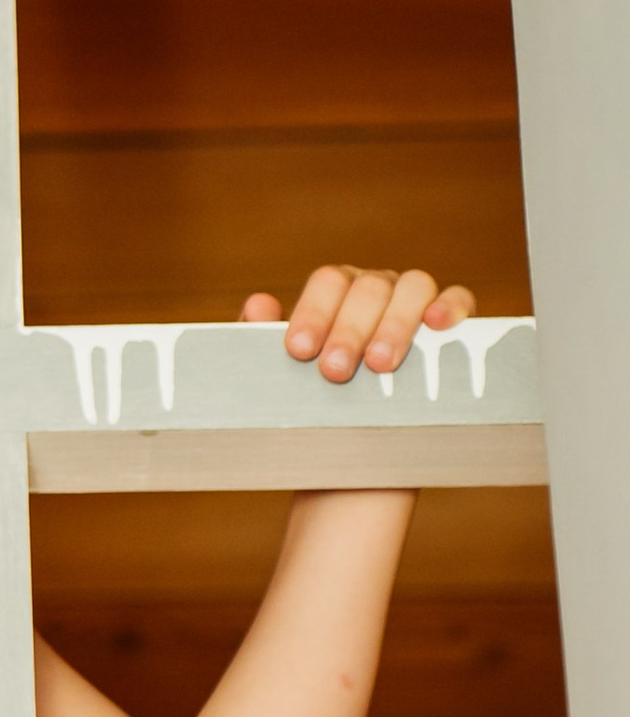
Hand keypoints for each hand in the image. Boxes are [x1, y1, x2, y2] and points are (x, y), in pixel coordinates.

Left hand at [244, 263, 476, 384]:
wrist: (357, 433)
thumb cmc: (319, 391)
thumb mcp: (288, 370)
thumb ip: (264, 339)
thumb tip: (258, 306)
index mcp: (337, 290)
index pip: (328, 282)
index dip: (314, 312)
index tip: (299, 351)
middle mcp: (377, 287)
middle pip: (368, 287)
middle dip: (349, 329)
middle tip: (334, 371)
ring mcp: (415, 299)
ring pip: (413, 286)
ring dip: (395, 323)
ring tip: (379, 366)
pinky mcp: (453, 319)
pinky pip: (459, 297)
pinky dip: (451, 305)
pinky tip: (437, 325)